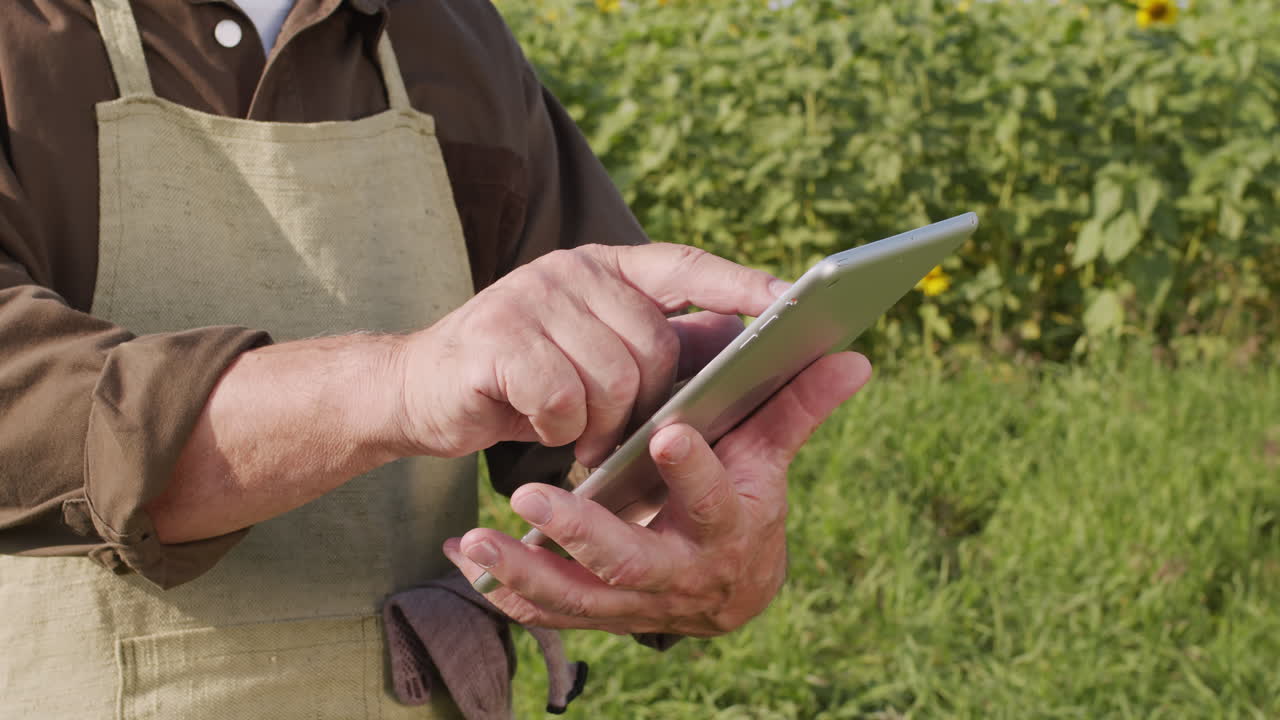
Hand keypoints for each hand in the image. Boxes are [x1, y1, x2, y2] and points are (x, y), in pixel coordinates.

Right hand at [393, 243, 785, 465]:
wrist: (421, 391)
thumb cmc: (525, 383)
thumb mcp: (597, 362)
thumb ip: (661, 348)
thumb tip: (743, 344)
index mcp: (606, 268)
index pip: (686, 265)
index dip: (740, 282)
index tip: (796, 299)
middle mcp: (571, 269)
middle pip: (655, 343)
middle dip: (648, 405)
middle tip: (618, 436)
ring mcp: (530, 296)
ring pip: (613, 376)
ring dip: (602, 427)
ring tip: (581, 440)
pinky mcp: (495, 337)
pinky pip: (563, 397)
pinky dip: (561, 430)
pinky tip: (541, 430)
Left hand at [443, 351, 872, 635]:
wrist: (731, 591)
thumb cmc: (748, 506)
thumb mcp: (770, 460)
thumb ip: (797, 408)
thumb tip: (854, 355)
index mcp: (729, 530)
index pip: (716, 502)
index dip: (696, 473)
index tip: (669, 432)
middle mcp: (681, 576)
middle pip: (632, 562)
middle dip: (582, 533)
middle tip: (532, 493)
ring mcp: (635, 604)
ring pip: (578, 598)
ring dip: (524, 572)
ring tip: (476, 539)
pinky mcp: (600, 614)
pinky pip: (549, 611)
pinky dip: (505, 589)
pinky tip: (463, 555)